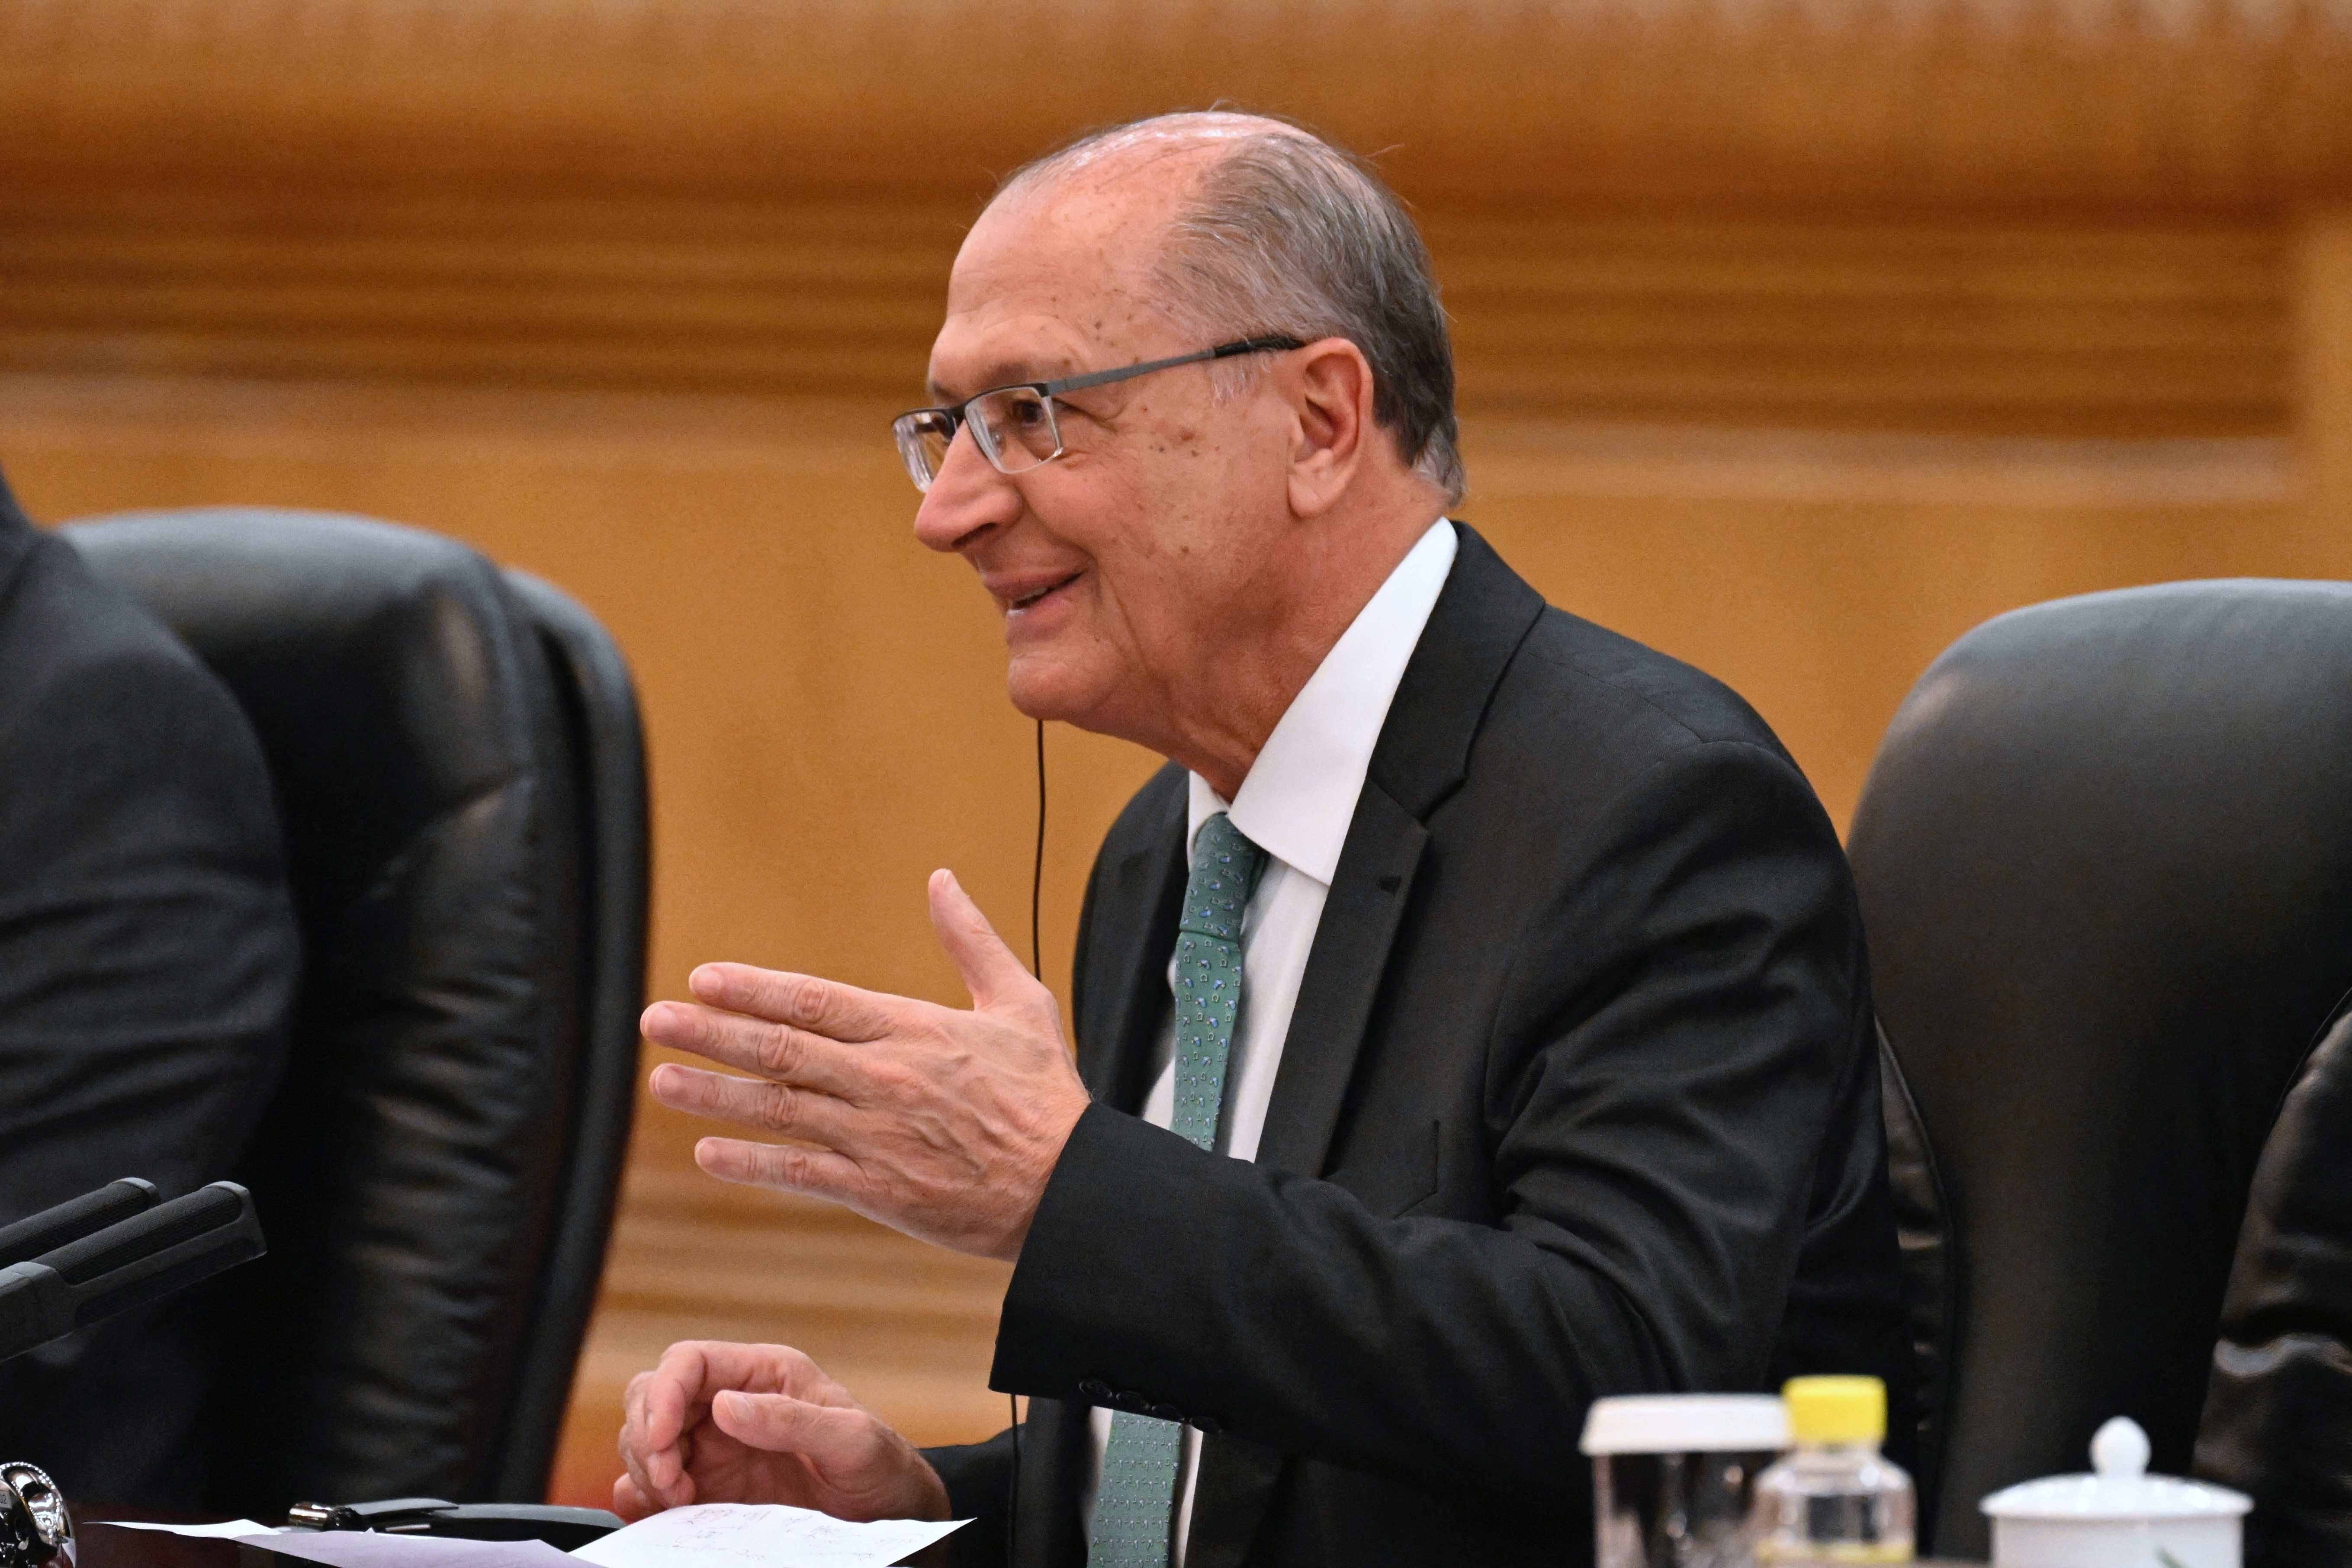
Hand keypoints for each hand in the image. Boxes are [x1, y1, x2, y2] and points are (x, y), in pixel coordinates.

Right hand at [614, 1340, 948, 1522]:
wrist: (890, 1516)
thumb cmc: (881, 1466)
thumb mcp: (853, 1440)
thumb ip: (793, 1419)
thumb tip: (724, 1405)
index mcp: (765, 1374)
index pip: (689, 1361)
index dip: (663, 1392)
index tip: (662, 1437)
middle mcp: (731, 1405)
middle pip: (653, 1397)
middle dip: (647, 1436)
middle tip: (671, 1482)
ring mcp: (715, 1448)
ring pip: (645, 1440)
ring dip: (646, 1469)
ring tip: (681, 1501)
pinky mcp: (709, 1488)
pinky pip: (654, 1484)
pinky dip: (644, 1498)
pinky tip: (665, 1515)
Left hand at [641, 869, 1091, 1260]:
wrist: (1069, 1190)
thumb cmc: (1047, 1095)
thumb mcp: (1019, 1003)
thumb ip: (972, 940)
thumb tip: (943, 880)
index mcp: (913, 1030)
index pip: (817, 1001)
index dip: (755, 988)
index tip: (704, 978)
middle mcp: (884, 1079)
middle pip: (781, 1049)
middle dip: (712, 1033)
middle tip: (656, 1019)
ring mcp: (876, 1137)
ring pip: (779, 1110)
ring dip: (714, 1094)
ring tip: (661, 1080)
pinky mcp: (878, 1191)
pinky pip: (802, 1174)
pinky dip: (753, 1164)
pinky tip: (709, 1153)